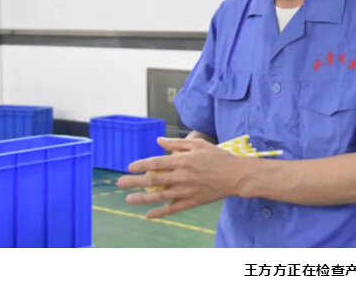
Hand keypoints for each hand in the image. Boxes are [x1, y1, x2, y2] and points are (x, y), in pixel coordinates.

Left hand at [117, 137, 242, 218]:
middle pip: (154, 180)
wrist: (235, 176)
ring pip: (160, 196)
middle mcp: (182, 176)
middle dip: (135, 182)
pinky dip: (160, 212)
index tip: (129, 167)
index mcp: (183, 160)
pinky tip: (148, 215)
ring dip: (142, 198)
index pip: (157, 162)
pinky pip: (173, 209)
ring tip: (129, 199)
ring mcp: (186, 191)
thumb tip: (159, 140)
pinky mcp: (192, 201)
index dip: (141, 165)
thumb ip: (177, 143)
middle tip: (120, 183)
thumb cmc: (217, 157)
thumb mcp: (198, 144)